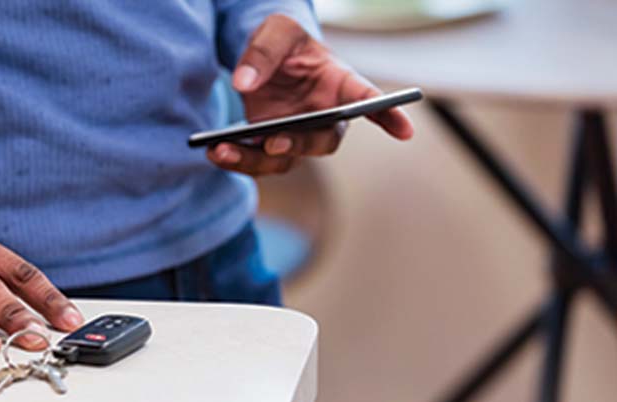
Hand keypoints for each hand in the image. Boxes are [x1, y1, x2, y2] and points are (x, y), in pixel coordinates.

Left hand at [207, 14, 414, 175]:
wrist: (261, 56)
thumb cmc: (283, 40)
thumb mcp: (276, 30)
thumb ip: (263, 51)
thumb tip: (245, 83)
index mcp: (339, 84)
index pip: (369, 100)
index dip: (388, 116)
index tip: (405, 131)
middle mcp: (323, 116)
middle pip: (322, 140)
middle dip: (299, 144)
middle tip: (275, 142)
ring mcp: (296, 134)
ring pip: (285, 159)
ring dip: (254, 160)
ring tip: (221, 151)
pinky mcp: (269, 144)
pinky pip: (257, 161)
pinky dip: (236, 160)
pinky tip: (212, 151)